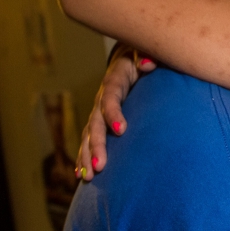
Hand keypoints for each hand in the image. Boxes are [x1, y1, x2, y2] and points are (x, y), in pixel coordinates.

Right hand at [75, 45, 155, 180]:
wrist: (128, 57)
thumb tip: (147, 64)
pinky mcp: (100, 120)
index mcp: (114, 81)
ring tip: (88, 177)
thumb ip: (145, 56)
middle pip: (95, 123)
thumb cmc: (140, 56)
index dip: (114, 114)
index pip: (110, 98)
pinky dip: (84, 156)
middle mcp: (101, 98)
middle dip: (96, 145)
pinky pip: (89, 140)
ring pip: (89, 135)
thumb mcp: (143, 52)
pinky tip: (82, 175)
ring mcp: (98, 110)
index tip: (122, 131)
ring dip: (87, 156)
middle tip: (100, 167)